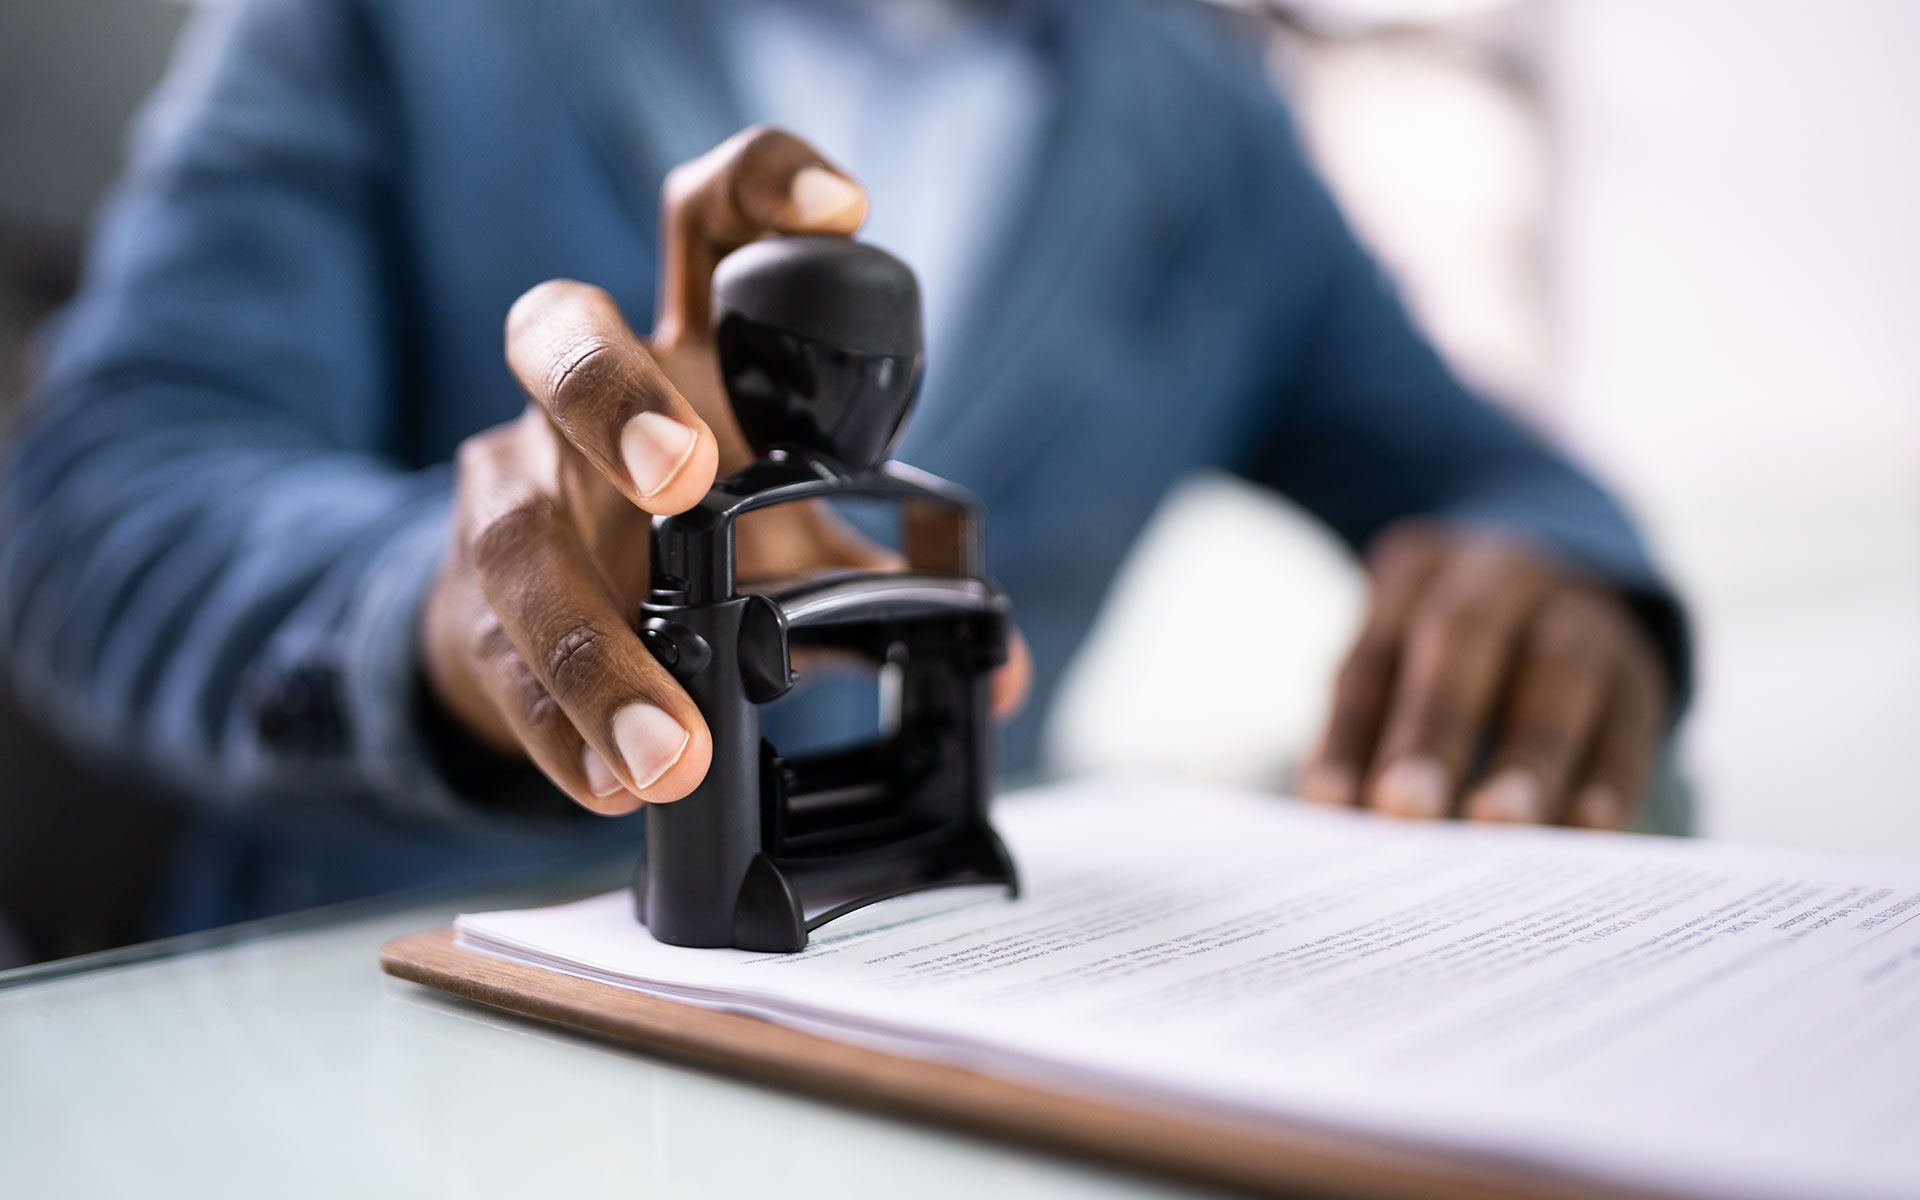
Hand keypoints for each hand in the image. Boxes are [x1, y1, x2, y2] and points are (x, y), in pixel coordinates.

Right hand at [422, 127, 1028, 813]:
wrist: (532, 623)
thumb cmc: (669, 542)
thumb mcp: (783, 536)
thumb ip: (881, 580)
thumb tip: (1005, 667)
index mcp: (681, 353)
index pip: (706, 222)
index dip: (764, 185)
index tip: (847, 208)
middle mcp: (581, 405)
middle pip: (560, 334)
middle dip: (617, 395)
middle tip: (686, 479)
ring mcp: (512, 498)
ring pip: (516, 533)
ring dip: (598, 643)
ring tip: (676, 742)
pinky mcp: (473, 608)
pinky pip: (505, 663)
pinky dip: (566, 728)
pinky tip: (619, 783)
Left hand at [1297, 523, 1668, 828]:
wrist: (1559, 591)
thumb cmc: (1443, 653)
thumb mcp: (1396, 657)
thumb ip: (1368, 732)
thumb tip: (1342, 822)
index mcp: (1418, 569)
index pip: (1373, 656)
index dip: (1349, 733)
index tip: (1329, 804)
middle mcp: (1502, 575)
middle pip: (1463, 636)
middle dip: (1432, 727)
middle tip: (1404, 809)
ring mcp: (1580, 615)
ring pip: (1559, 672)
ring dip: (1528, 756)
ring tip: (1497, 826)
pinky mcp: (1638, 673)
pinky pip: (1629, 722)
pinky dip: (1609, 778)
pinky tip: (1586, 830)